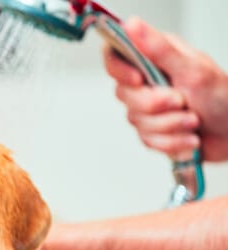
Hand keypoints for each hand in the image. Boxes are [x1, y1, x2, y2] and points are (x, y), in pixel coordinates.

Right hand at [103, 17, 227, 160]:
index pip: (115, 55)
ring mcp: (148, 107)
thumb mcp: (192, 69)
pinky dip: (171, 141)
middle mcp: (148, 81)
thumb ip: (159, 49)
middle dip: (155, 105)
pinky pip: (146, 140)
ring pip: (136, 120)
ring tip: (193, 120)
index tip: (138, 80)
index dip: (119, 70)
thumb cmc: (223, 98)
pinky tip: (189, 135)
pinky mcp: (152, 130)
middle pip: (124, 94)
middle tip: (181, 101)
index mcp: (155, 58)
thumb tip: (133, 25)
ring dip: (170, 125)